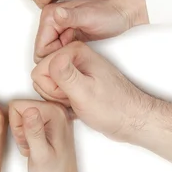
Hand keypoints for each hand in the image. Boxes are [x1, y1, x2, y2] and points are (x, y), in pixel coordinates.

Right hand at [8, 100, 79, 171]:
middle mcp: (56, 110)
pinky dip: (26, 135)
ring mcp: (53, 116)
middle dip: (19, 130)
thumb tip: (29, 109)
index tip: (28, 141)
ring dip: (22, 134)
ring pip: (21, 115)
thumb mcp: (41, 155)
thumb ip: (34, 132)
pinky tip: (35, 146)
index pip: (17, 105)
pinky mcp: (49, 122)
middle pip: (19, 108)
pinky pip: (26, 121)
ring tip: (34, 148)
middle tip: (31, 146)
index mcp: (55, 113)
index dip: (17, 126)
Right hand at [32, 41, 154, 141]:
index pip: (39, 68)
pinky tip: (78, 104)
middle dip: (54, 93)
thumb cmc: (113, 109)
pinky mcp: (77, 79)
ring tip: (79, 101)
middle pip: (42, 75)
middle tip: (76, 98)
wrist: (132, 119)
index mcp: (75, 51)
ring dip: (59, 98)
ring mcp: (75, 67)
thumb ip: (65, 75)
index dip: (52, 87)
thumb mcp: (85, 93)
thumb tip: (52, 59)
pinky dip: (64, 101)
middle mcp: (74, 56)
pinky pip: (56, 90)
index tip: (69, 93)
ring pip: (47, 84)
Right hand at [34, 0, 147, 61]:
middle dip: (58, 60)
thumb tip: (56, 14)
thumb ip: (71, 16)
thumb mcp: (89, 16)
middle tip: (77, 58)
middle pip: (44, 53)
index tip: (71, 59)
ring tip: (80, 56)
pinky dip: (68, 58)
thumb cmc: (109, 13)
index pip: (40, 48)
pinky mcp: (66, 35)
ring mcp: (58, 29)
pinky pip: (60, 53)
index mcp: (50, 15)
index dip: (54, 58)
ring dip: (64, 60)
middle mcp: (51, 21)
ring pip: (52, 55)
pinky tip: (80, 56)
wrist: (122, 12)